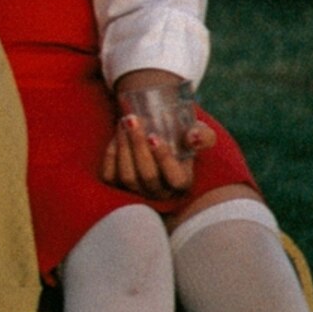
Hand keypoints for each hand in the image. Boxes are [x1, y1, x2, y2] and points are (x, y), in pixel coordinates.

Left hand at [100, 70, 213, 195]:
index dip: (164, 159)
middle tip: (133, 120)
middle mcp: (160, 191)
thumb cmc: (182, 136)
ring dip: (123, 147)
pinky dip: (111, 154)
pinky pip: (110, 175)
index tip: (154, 136)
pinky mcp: (117, 185)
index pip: (175, 179)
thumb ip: (202, 136)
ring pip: (127, 177)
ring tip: (124, 122)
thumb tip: (192, 137)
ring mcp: (137, 190)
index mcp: (182, 182)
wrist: (158, 133)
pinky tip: (117, 135)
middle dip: (138, 146)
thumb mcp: (199, 133)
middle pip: (148, 176)